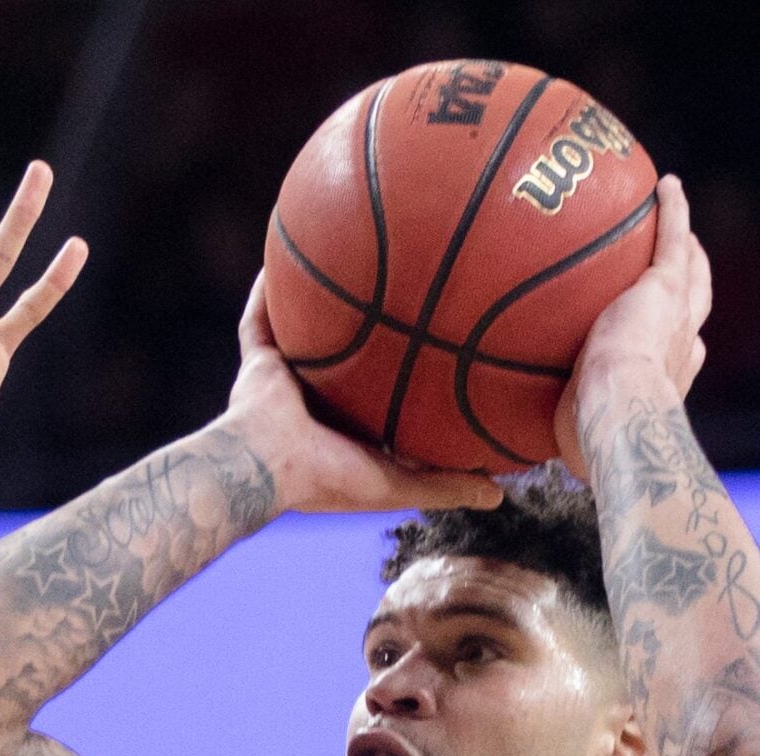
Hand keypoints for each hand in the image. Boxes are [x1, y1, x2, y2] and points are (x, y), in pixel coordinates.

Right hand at [221, 271, 504, 513]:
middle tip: (404, 289)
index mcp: (347, 429)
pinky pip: (261, 319)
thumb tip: (500, 496)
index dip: (406, 373)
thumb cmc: (328, 479)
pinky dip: (267, 292)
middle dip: (368, 327)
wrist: (266, 469)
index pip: (382, 397)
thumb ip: (445, 487)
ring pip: (306, 331)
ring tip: (344, 258)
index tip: (439, 346)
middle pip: (347, 355)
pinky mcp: (259, 363)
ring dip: (319, 302)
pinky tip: (284, 256)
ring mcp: (287, 379)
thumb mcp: (397, 487)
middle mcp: (317, 400)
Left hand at [554, 174, 709, 475]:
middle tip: (681, 267)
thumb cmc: (591, 439)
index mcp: (664, 381)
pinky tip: (665, 184)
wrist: (615, 414)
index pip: (676, 355)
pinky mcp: (664, 286)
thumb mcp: (565, 438)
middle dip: (690, 286)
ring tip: (673, 214)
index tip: (662, 336)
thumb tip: (505, 461)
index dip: (672, 342)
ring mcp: (677, 313)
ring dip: (687, 242)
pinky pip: (673, 236)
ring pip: (691, 268)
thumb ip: (546, 434)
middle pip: (694, 306)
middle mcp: (680, 346)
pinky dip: (674, 210)